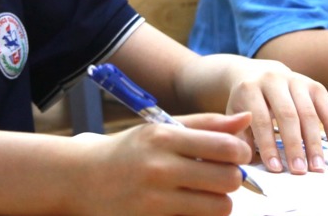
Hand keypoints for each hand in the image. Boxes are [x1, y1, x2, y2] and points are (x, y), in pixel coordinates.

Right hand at [71, 112, 252, 215]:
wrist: (82, 178)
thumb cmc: (128, 151)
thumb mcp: (161, 128)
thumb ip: (207, 124)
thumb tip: (246, 119)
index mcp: (164, 138)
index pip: (226, 147)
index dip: (241, 153)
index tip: (235, 155)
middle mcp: (160, 169)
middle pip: (229, 180)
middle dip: (232, 179)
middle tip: (221, 175)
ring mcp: (155, 201)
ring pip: (219, 207)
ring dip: (219, 201)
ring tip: (204, 193)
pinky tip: (188, 207)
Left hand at [221, 58, 327, 173]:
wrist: (257, 73)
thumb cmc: (246, 102)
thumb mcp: (235, 115)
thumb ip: (240, 136)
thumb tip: (249, 160)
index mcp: (250, 88)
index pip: (261, 119)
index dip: (268, 145)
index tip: (275, 169)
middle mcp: (275, 80)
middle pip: (288, 115)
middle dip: (295, 146)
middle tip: (299, 171)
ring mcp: (298, 81)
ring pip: (310, 114)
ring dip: (315, 144)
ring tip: (318, 168)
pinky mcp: (316, 87)